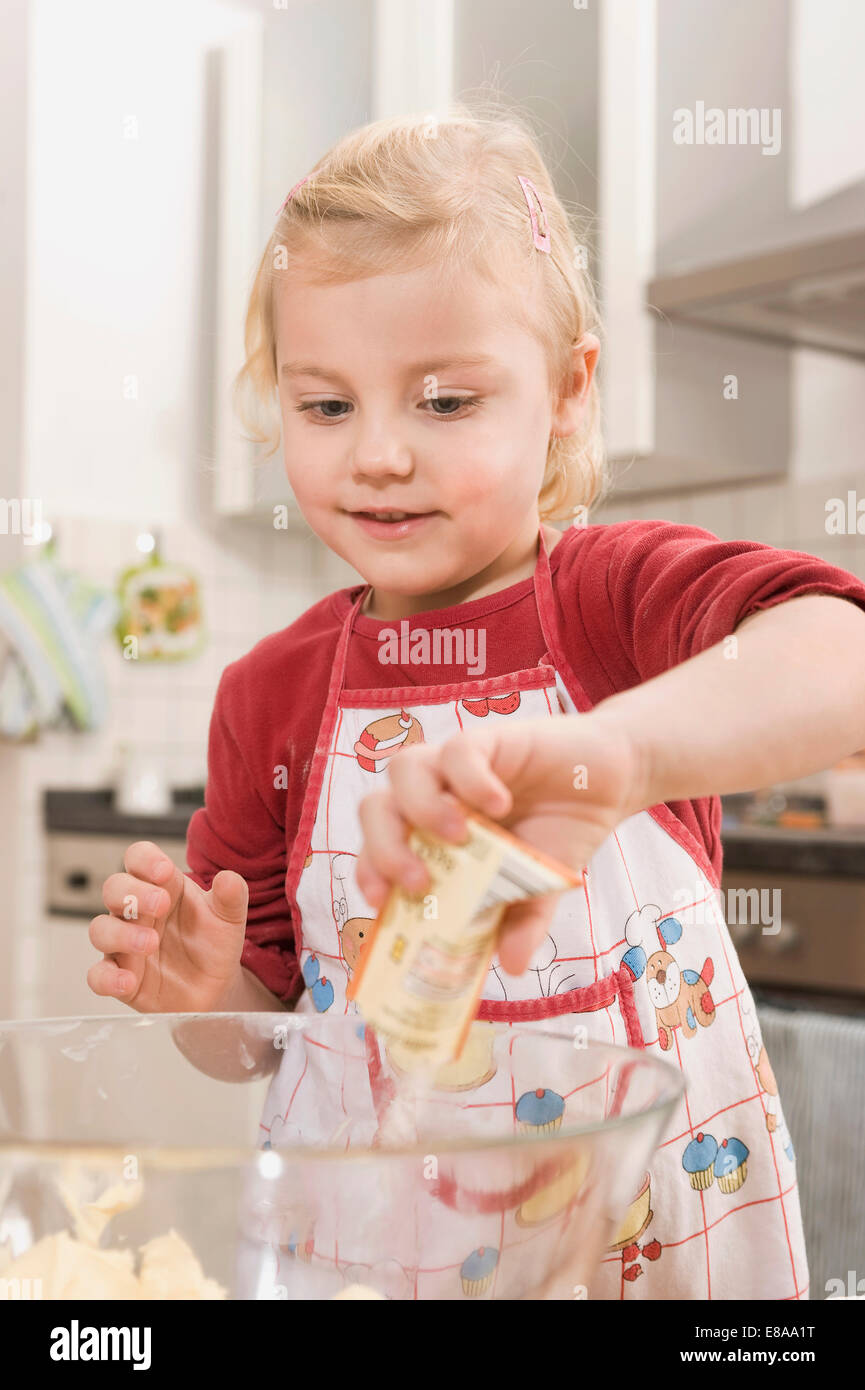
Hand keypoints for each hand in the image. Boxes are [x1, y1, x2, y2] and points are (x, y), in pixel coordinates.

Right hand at [87, 841, 248, 1012]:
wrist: (215, 988)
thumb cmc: (212, 944)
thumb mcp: (229, 918)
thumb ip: (231, 897)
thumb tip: (229, 879)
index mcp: (162, 887)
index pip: (138, 858)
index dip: (145, 859)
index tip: (165, 871)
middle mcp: (137, 912)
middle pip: (114, 888)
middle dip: (133, 892)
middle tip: (162, 904)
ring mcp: (124, 944)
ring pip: (100, 929)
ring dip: (121, 934)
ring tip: (150, 943)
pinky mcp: (120, 977)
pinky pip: (98, 976)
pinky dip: (107, 979)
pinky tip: (128, 981)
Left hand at [354, 710, 644, 974]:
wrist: (609, 783)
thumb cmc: (560, 833)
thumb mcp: (540, 890)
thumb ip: (521, 923)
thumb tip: (511, 967)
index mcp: (431, 836)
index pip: (376, 850)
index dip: (370, 874)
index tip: (383, 903)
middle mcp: (434, 797)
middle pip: (375, 809)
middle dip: (383, 848)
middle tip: (419, 881)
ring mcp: (456, 766)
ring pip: (404, 770)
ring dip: (421, 807)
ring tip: (458, 836)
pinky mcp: (489, 740)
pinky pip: (459, 750)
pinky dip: (470, 778)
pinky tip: (498, 804)